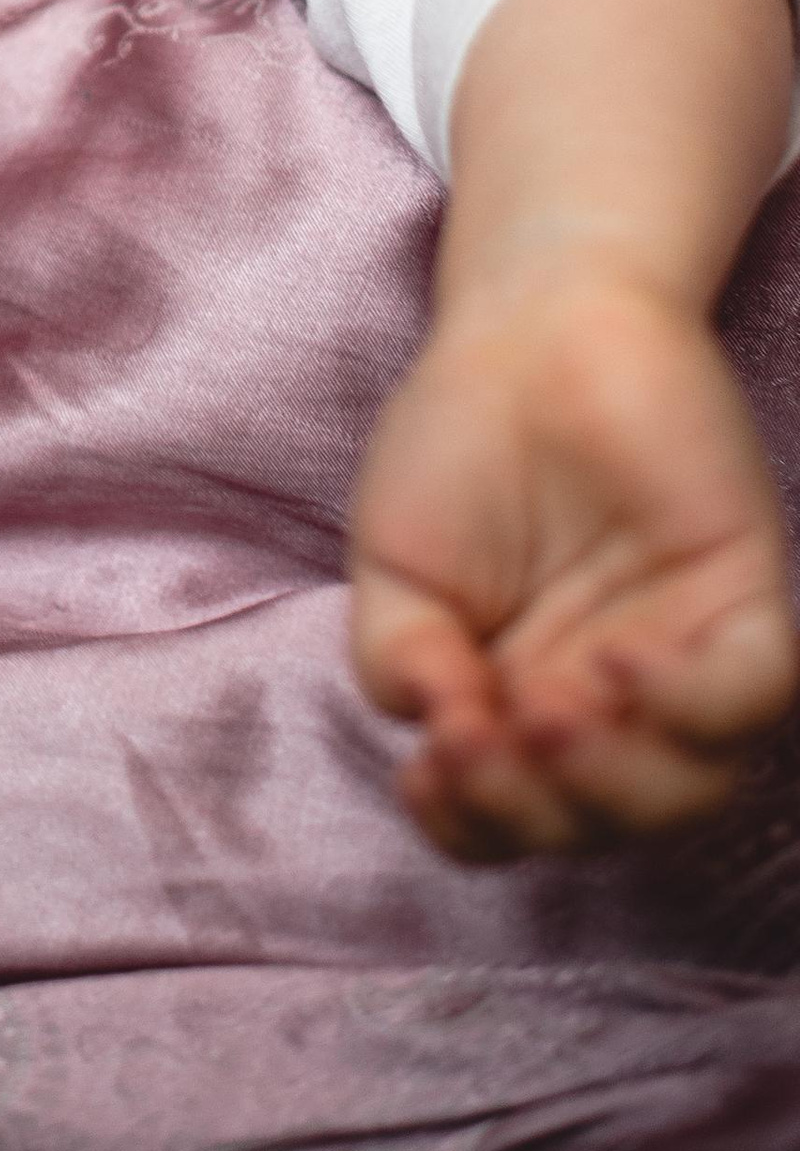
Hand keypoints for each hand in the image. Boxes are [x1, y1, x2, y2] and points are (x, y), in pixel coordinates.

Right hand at [351, 271, 795, 860]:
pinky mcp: (747, 601)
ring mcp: (685, 654)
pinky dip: (694, 708)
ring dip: (614, 782)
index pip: (516, 819)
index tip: (430, 774)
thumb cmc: (457, 441)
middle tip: (479, 741)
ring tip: (544, 713)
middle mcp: (610, 700)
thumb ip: (400, 663)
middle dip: (536, 810)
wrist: (528, 324)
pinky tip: (619, 661)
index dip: (475, 826)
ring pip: (692, 787)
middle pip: (604, 822)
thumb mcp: (395, 566)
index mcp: (522, 704)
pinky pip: (755, 697)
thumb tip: (441, 738)